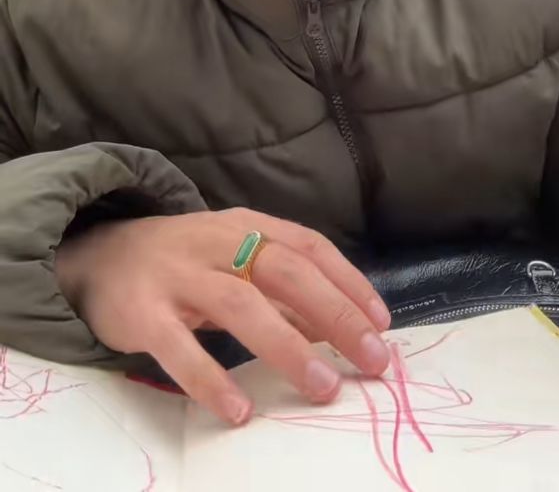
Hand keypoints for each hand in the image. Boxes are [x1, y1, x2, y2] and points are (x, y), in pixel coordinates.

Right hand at [54, 208, 390, 426]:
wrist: (98, 254)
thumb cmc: (185, 261)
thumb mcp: (235, 259)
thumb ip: (282, 290)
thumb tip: (338, 328)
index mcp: (247, 226)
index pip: (309, 246)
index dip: (348, 282)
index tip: (381, 322)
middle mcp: (217, 242)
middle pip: (285, 271)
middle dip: (335, 314)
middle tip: (372, 359)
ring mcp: (179, 275)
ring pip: (241, 305)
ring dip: (288, 347)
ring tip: (323, 387)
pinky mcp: (143, 312)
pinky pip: (179, 347)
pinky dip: (210, 379)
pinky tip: (239, 410)